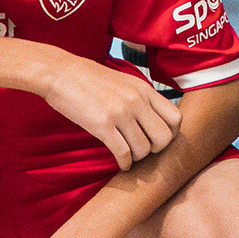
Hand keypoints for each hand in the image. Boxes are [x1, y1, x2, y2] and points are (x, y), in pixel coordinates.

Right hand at [34, 53, 179, 166]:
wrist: (63, 74)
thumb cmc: (92, 79)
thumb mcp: (125, 81)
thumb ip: (142, 98)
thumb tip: (156, 119)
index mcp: (145, 89)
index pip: (176, 118)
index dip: (171, 134)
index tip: (158, 139)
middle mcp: (137, 101)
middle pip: (164, 138)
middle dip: (156, 149)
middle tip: (144, 149)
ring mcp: (120, 113)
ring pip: (143, 149)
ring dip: (137, 157)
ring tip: (129, 155)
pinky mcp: (102, 125)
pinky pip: (123, 153)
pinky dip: (124, 163)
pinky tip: (121, 163)